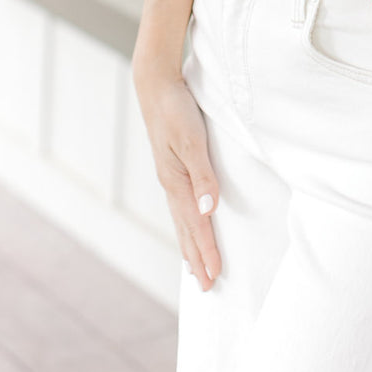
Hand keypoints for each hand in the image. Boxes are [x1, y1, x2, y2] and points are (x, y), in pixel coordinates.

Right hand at [134, 68, 220, 289]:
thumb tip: (210, 210)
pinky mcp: (172, 166)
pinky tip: (190, 224)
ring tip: (195, 269)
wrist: (156, 84)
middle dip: (197, 258)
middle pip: (186, 230)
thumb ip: (203, 174)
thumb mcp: (193, 139)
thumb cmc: (176, 109)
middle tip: (207, 287)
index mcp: (176, 181)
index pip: (196, 225)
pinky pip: (180, 205)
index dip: (207, 251)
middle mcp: (171, 184)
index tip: (215, 277)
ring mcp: (170, 176)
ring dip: (190, 245)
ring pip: (181, 220)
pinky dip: (186, 224)